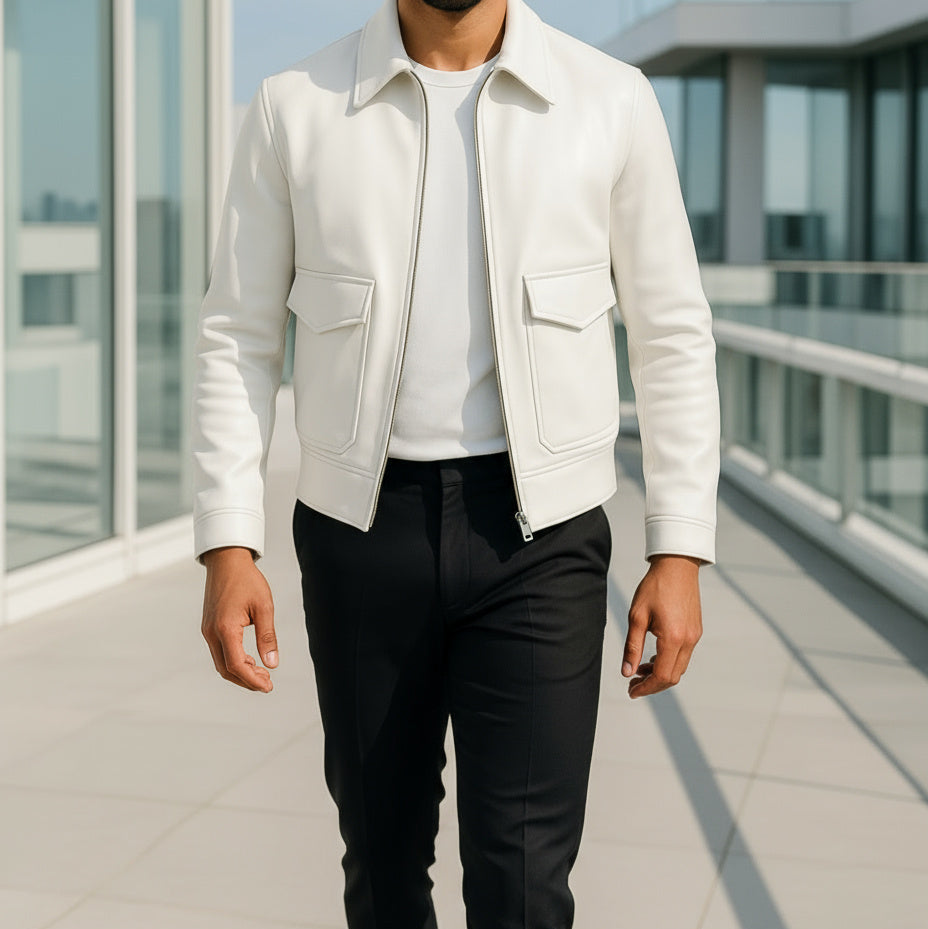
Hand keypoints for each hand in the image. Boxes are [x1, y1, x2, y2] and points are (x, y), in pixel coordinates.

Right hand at [200, 546, 277, 692]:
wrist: (226, 561)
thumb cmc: (247, 580)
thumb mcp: (264, 607)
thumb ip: (268, 637)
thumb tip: (272, 664)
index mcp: (225, 629)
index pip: (236, 665)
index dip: (252, 680)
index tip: (268, 687)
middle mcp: (212, 633)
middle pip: (226, 669)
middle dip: (246, 681)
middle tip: (267, 684)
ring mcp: (207, 630)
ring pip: (221, 662)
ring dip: (240, 672)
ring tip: (262, 673)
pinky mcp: (209, 627)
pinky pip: (219, 652)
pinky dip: (234, 660)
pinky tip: (250, 659)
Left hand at [621, 554, 702, 698]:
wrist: (677, 566)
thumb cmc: (655, 587)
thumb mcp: (637, 616)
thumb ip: (632, 646)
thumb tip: (627, 672)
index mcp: (674, 638)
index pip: (662, 676)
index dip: (646, 688)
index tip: (631, 690)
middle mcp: (688, 640)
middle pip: (673, 676)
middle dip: (652, 684)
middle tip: (633, 683)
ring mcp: (695, 636)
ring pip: (679, 667)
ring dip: (660, 673)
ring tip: (639, 670)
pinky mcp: (696, 630)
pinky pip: (683, 655)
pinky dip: (668, 662)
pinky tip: (653, 657)